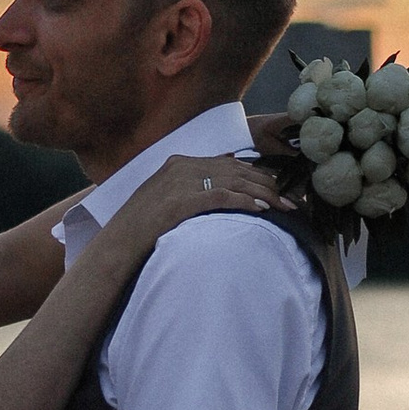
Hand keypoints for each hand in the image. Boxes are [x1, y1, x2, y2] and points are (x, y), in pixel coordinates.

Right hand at [105, 151, 285, 255]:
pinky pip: (223, 196)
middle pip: (236, 169)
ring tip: (286, 205)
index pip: (228, 163)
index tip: (277, 187)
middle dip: (267, 183)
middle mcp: (181, 167)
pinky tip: (263, 209)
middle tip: (291, 198)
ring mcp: (180, 182)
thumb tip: (224, 187)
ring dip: (264, 193)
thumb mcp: (166, 200)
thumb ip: (191, 189)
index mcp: (178, 163)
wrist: (117, 246)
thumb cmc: (141, 229)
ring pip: (234, 181)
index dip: (257, 174)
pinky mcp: (181, 201)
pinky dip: (246, 201)